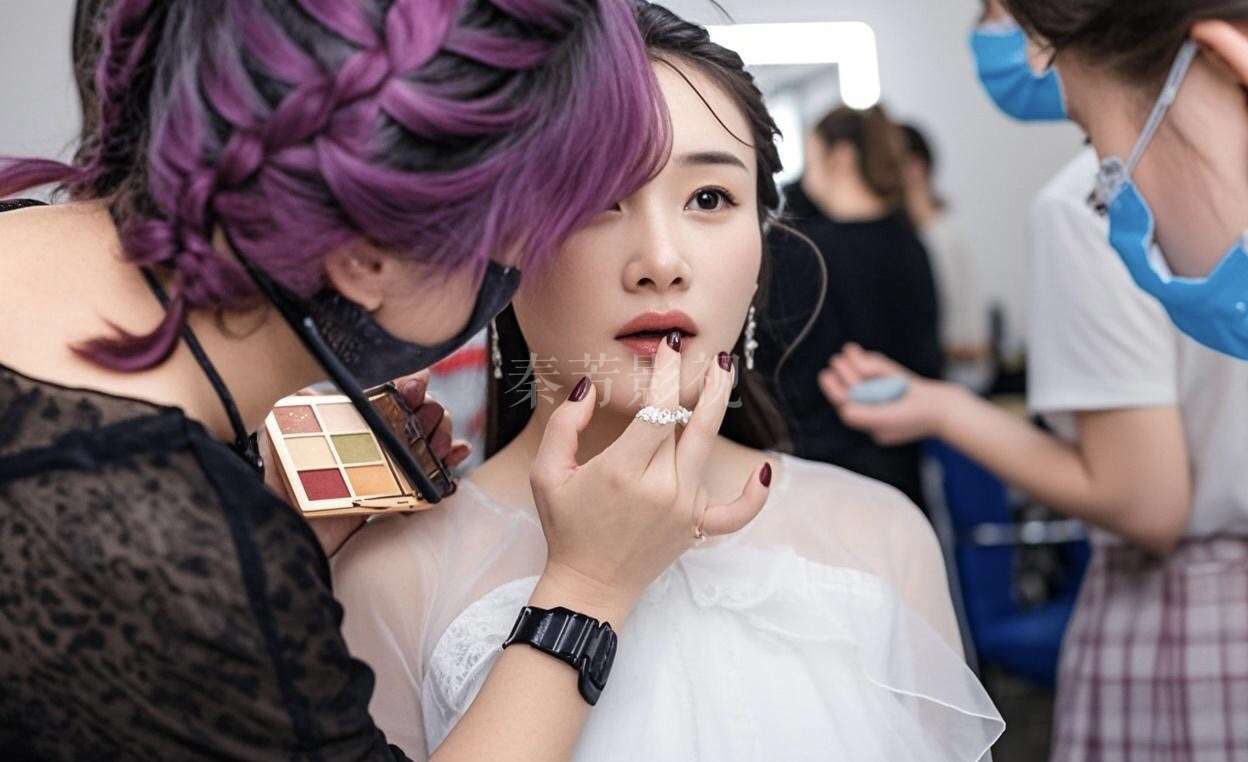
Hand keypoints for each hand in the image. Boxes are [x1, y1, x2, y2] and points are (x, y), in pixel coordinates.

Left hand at [262, 371, 473, 556]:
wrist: (284, 531)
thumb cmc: (276, 479)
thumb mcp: (278, 430)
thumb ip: (297, 402)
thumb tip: (322, 383)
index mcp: (355, 418)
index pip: (393, 392)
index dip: (411, 385)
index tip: (415, 385)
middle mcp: (376, 438)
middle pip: (421, 413)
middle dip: (433, 411)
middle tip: (424, 423)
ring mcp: (390, 466)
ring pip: (433, 440)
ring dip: (445, 435)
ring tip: (441, 446)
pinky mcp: (398, 496)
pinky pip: (432, 477)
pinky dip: (451, 465)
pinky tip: (456, 456)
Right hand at [528, 338, 770, 618]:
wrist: (589, 585)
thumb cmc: (566, 527)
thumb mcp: (546, 474)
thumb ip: (565, 425)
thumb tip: (590, 387)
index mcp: (622, 470)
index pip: (656, 410)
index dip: (665, 375)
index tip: (667, 349)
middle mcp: (660, 487)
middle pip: (688, 423)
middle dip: (701, 381)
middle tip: (711, 352)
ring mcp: (683, 509)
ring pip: (706, 448)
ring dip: (717, 405)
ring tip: (724, 372)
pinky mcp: (696, 528)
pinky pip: (735, 513)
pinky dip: (753, 495)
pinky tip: (764, 469)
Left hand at [819, 343, 957, 445]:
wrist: (952, 410)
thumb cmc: (922, 415)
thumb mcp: (888, 419)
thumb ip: (864, 415)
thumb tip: (844, 408)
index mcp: (877, 425)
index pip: (852, 406)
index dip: (835, 391)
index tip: (825, 375)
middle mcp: (883, 413)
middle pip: (859, 392)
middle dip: (846, 375)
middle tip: (834, 360)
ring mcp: (895, 400)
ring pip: (870, 381)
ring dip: (856, 366)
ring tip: (844, 352)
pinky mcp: (906, 388)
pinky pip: (885, 375)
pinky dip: (874, 364)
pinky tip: (860, 353)